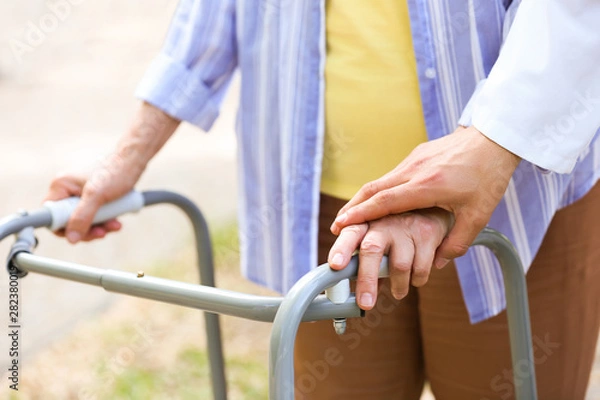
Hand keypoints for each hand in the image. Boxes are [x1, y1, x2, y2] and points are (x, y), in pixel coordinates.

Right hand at [44, 154, 139, 242]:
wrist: (134, 160)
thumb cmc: (116, 172)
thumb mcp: (97, 196)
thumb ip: (82, 217)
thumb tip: (71, 239)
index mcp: (61, 186)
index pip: (52, 216)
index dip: (64, 229)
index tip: (82, 234)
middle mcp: (67, 189)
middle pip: (68, 221)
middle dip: (87, 230)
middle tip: (102, 232)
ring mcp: (80, 193)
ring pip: (84, 220)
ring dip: (99, 227)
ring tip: (115, 225)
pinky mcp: (93, 196)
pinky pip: (94, 215)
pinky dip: (105, 220)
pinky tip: (116, 221)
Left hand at [328, 208, 452, 309]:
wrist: (431, 208)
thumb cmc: (394, 229)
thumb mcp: (375, 237)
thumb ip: (363, 260)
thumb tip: (350, 294)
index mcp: (365, 223)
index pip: (349, 235)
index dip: (341, 249)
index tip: (336, 265)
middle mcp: (383, 222)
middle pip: (371, 249)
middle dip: (366, 279)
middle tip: (365, 304)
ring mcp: (405, 226)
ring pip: (399, 265)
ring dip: (398, 286)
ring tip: (398, 292)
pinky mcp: (427, 233)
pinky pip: (420, 268)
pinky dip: (417, 280)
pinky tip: (415, 278)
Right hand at [330, 126, 519, 268]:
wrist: (493, 139)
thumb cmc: (488, 176)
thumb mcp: (478, 215)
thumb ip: (456, 242)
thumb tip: (436, 263)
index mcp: (428, 186)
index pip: (386, 201)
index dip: (362, 214)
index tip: (342, 225)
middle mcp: (415, 171)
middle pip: (373, 190)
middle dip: (353, 208)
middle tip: (337, 225)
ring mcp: (413, 160)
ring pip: (379, 181)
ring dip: (363, 199)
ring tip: (350, 216)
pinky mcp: (415, 156)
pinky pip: (390, 175)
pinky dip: (377, 190)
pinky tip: (375, 202)